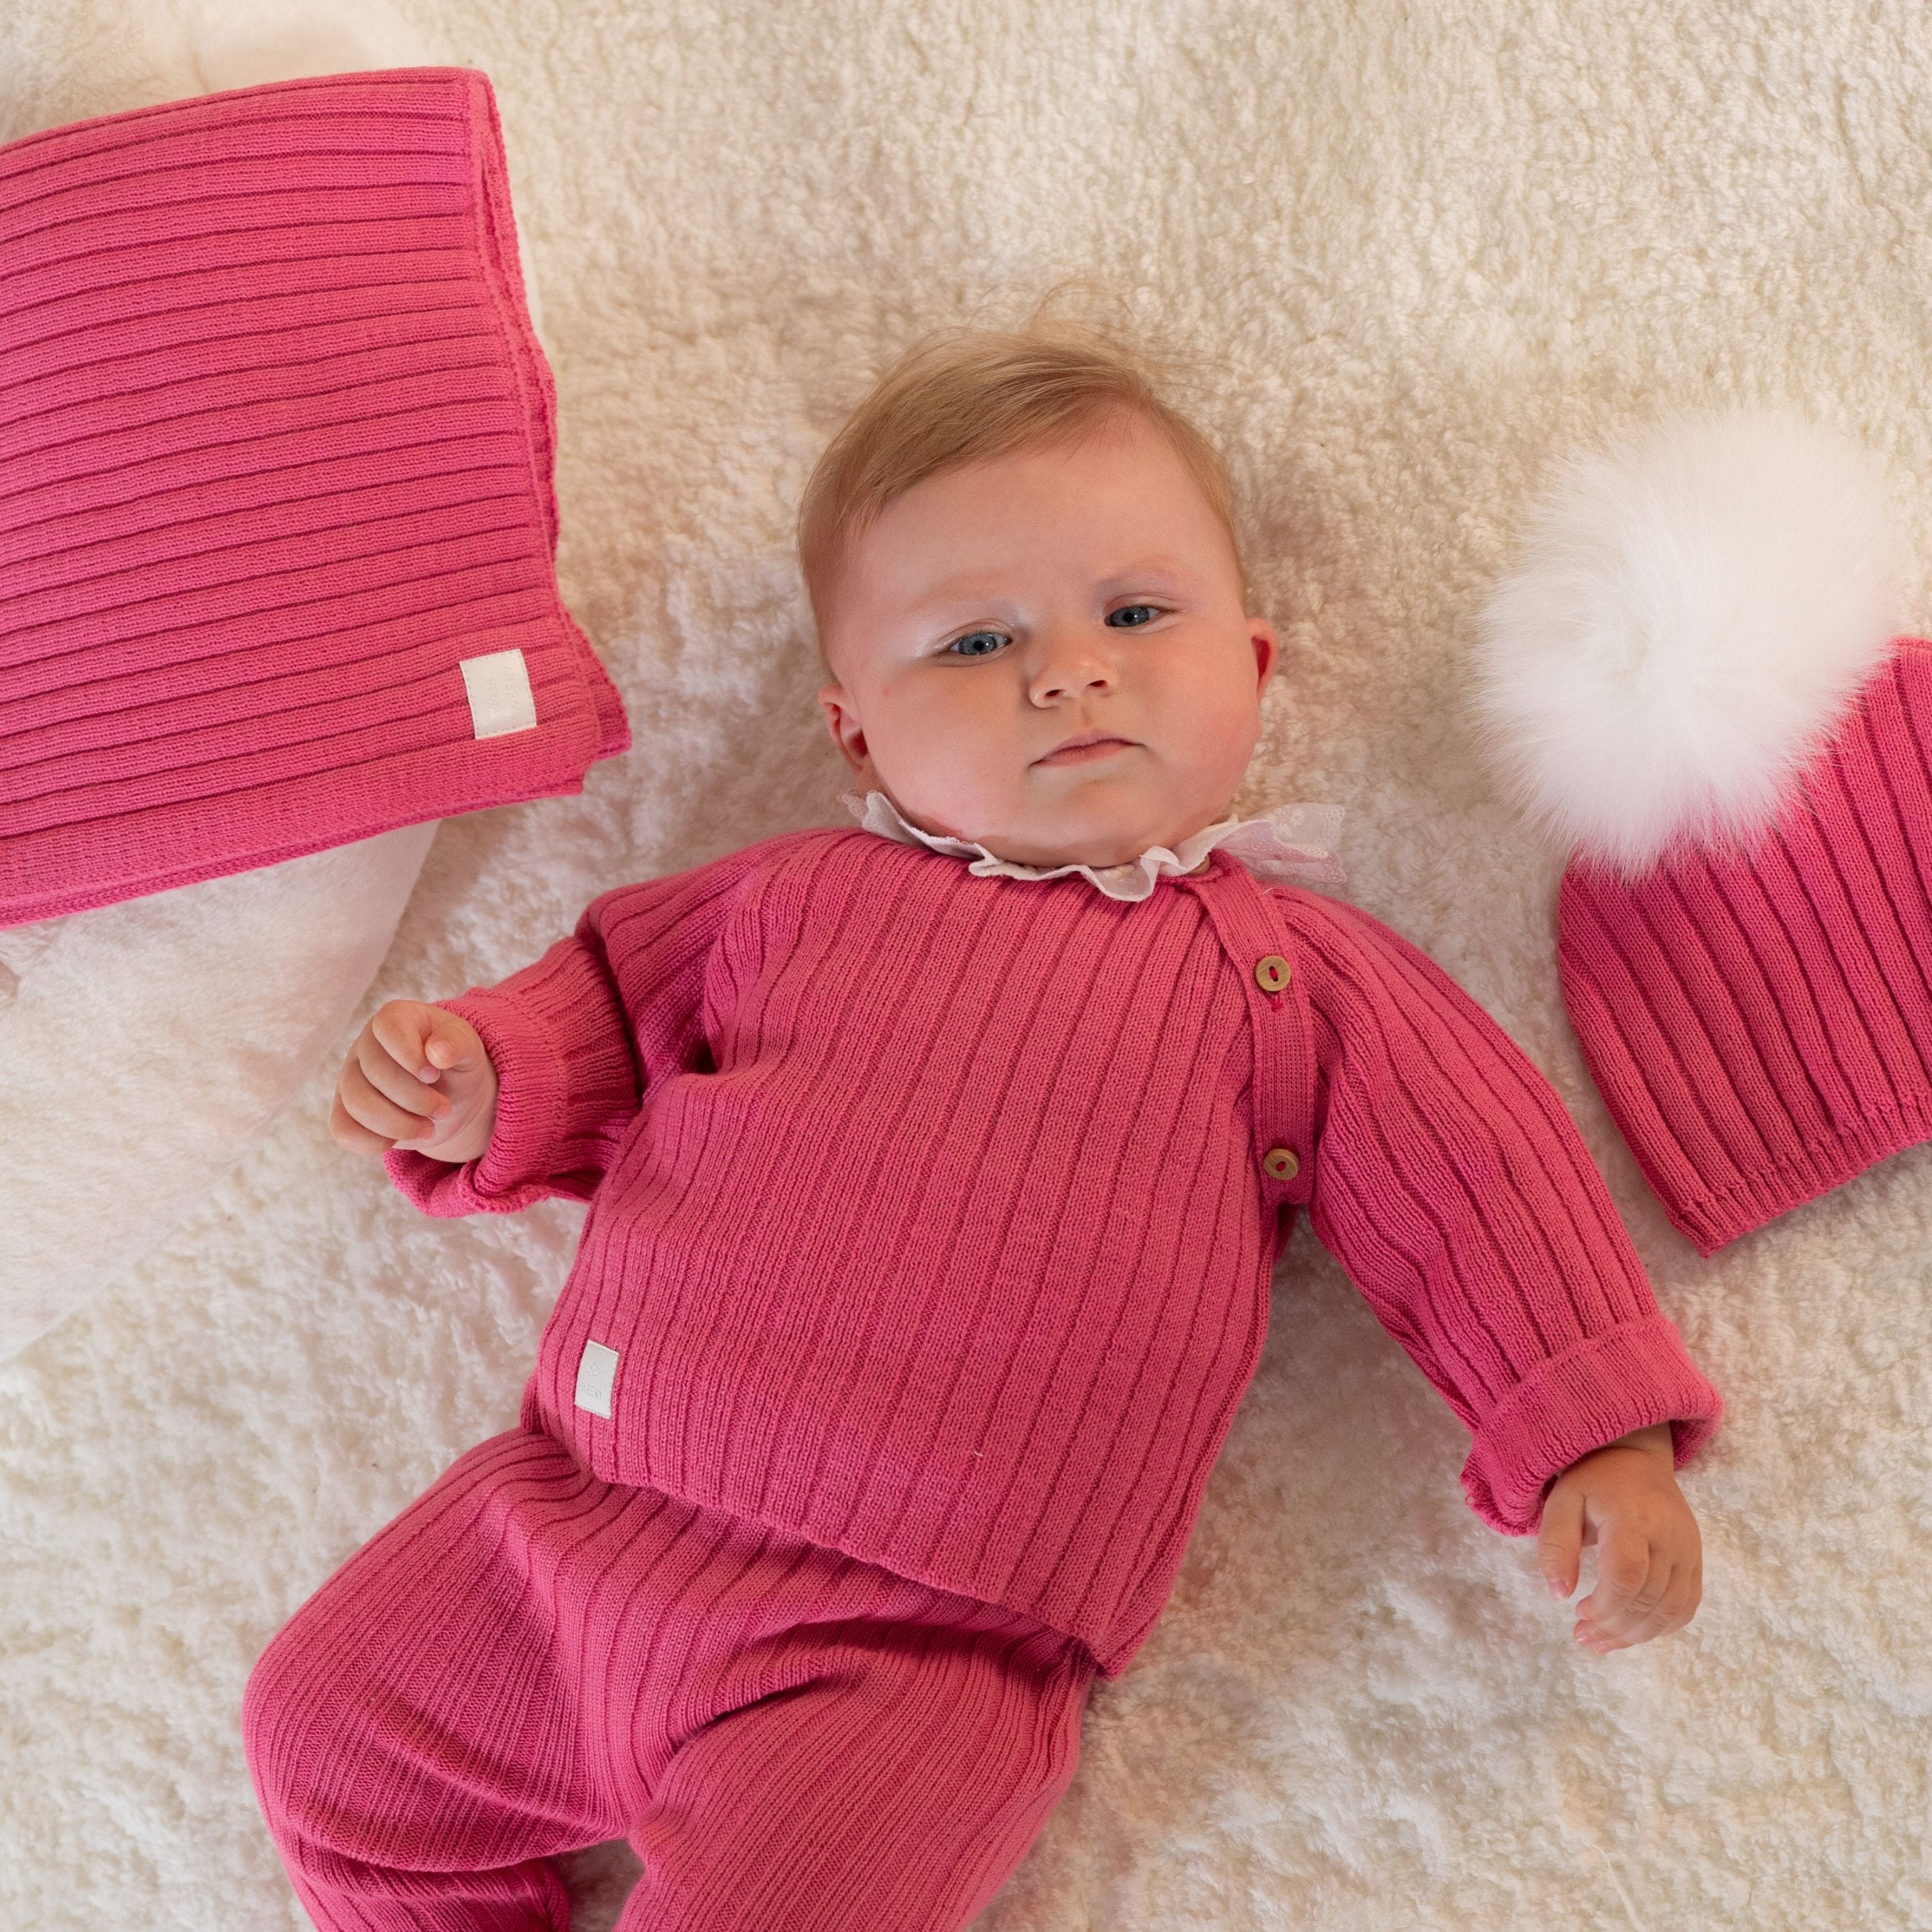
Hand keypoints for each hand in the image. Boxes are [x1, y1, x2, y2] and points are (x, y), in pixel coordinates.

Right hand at [330, 1000, 497, 1165]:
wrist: (451, 1096)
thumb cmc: (456, 1063)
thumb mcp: (469, 1048)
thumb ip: (458, 1043)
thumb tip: (438, 1052)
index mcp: (395, 1018)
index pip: (387, 1027)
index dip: (410, 1055)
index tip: (434, 1074)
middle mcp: (365, 1045)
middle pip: (375, 1072)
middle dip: (416, 1099)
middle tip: (443, 1109)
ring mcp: (350, 1078)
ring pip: (358, 1105)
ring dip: (399, 1125)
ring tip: (428, 1128)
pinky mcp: (345, 1110)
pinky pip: (344, 1131)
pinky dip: (372, 1142)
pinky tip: (398, 1141)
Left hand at [1536, 1422, 1701, 1655]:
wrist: (1636, 1458)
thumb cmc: (1592, 1481)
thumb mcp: (1561, 1502)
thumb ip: (1556, 1545)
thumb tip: (1559, 1594)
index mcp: (1631, 1517)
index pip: (1627, 1574)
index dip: (1605, 1605)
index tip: (1578, 1613)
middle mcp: (1668, 1535)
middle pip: (1648, 1598)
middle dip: (1614, 1626)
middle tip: (1584, 1636)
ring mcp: (1688, 1549)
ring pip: (1671, 1609)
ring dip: (1636, 1635)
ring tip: (1602, 1642)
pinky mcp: (1696, 1560)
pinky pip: (1687, 1605)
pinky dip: (1661, 1627)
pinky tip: (1633, 1632)